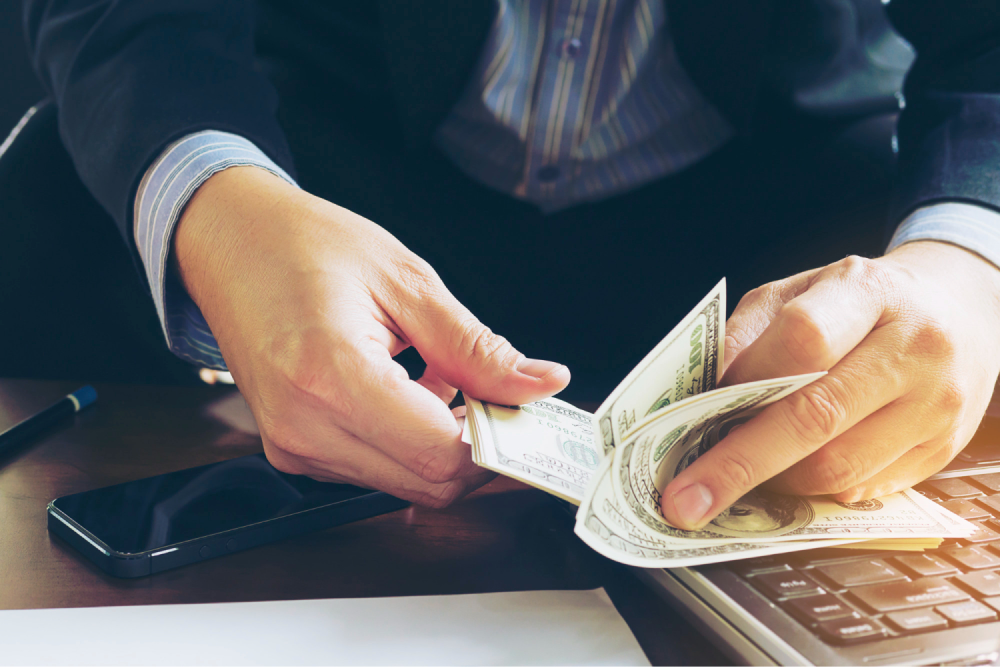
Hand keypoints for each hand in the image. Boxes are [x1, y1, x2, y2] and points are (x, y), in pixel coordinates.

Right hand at [173, 167, 569, 506]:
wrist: (230, 242)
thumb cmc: (304, 245)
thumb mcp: (407, 280)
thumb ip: (476, 347)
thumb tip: (540, 384)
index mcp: (329, 374)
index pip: (440, 454)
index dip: (498, 441)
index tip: (528, 413)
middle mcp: (302, 425)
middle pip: (427, 482)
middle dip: (479, 449)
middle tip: (500, 396)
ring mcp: (292, 445)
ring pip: (404, 482)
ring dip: (443, 443)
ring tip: (443, 377)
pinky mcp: (292, 450)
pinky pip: (374, 469)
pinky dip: (409, 441)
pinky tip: (410, 388)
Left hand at [659, 242, 999, 529]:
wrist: (958, 309)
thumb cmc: (860, 301)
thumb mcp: (800, 290)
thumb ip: (749, 334)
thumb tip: (702, 395)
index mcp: (868, 291)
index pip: (803, 340)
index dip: (745, 383)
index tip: (695, 418)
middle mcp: (914, 348)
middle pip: (816, 417)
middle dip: (740, 465)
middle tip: (686, 501)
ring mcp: (936, 404)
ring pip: (838, 467)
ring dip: (776, 482)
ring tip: (742, 475)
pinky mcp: (943, 450)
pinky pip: (863, 488)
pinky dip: (814, 491)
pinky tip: (790, 475)